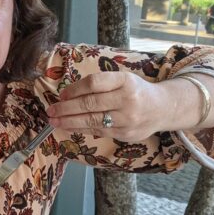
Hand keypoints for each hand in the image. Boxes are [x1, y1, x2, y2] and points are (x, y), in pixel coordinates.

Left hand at [46, 72, 170, 141]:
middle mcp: (127, 99)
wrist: (163, 108)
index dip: (74, 89)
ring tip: (54, 122)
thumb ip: (100, 85)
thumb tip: (68, 96)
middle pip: (90, 104)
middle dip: (66, 108)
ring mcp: (127, 118)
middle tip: (50, 111)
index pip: (94, 83)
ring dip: (69, 122)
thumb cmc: (136, 91)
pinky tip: (69, 127)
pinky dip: (81, 129)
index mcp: (125, 81)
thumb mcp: (122, 80)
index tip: (61, 95)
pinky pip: (98, 131)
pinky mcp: (125, 134)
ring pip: (92, 121)